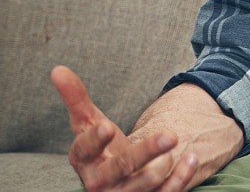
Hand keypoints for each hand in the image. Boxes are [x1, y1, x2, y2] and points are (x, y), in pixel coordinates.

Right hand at [51, 66, 197, 191]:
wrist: (118, 177)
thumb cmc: (103, 146)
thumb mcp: (89, 122)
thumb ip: (76, 99)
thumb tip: (57, 69)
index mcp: (84, 160)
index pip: (84, 152)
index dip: (94, 141)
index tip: (107, 126)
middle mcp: (100, 182)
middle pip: (120, 169)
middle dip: (145, 152)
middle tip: (171, 135)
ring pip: (143, 186)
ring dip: (162, 166)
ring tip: (174, 141)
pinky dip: (180, 178)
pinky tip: (191, 158)